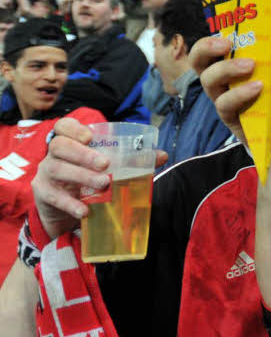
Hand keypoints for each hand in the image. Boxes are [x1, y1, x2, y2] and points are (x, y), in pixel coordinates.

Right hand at [32, 119, 167, 239]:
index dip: (74, 128)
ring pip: (56, 168)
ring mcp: (46, 174)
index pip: (63, 127)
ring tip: (103, 184)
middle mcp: (54, 155)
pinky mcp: (44, 194)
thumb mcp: (108, 169)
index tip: (90, 137)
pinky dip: (70, 203)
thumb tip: (161, 155)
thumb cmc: (89, 181)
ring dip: (81, 176)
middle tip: (105, 164)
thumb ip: (133, 161)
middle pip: (60, 146)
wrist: (66, 209)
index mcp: (70, 143)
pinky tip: (85, 210)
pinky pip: (53, 196)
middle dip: (83, 154)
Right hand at [195, 36, 270, 155]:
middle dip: (206, 48)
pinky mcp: (230, 118)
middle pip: (198, 60)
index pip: (211, 46)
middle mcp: (223, 80)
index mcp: (234, 63)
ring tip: (251, 66)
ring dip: (227, 69)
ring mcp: (224, 98)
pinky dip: (240, 93)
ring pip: (208, 80)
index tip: (228, 33)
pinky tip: (257, 88)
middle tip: (228, 43)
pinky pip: (225, 104)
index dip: (211, 37)